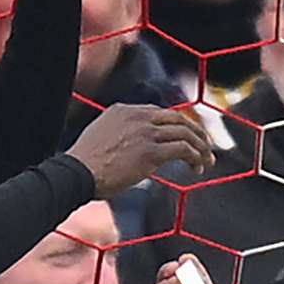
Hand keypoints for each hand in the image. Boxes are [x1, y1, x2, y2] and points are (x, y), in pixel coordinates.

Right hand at [68, 106, 215, 196]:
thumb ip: (120, 134)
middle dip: (196, 132)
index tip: (186, 138)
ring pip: (185, 133)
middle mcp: (137, 117)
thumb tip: (134, 148)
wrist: (77, 172)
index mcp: (124, 110)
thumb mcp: (101, 136)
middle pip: (178, 119)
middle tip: (205, 147)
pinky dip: (196, 158)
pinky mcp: (150, 152)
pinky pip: (183, 150)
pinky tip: (197, 168)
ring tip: (206, 162)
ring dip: (201, 148)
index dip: (178, 126)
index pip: (161, 113)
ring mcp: (145, 133)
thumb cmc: (85, 164)